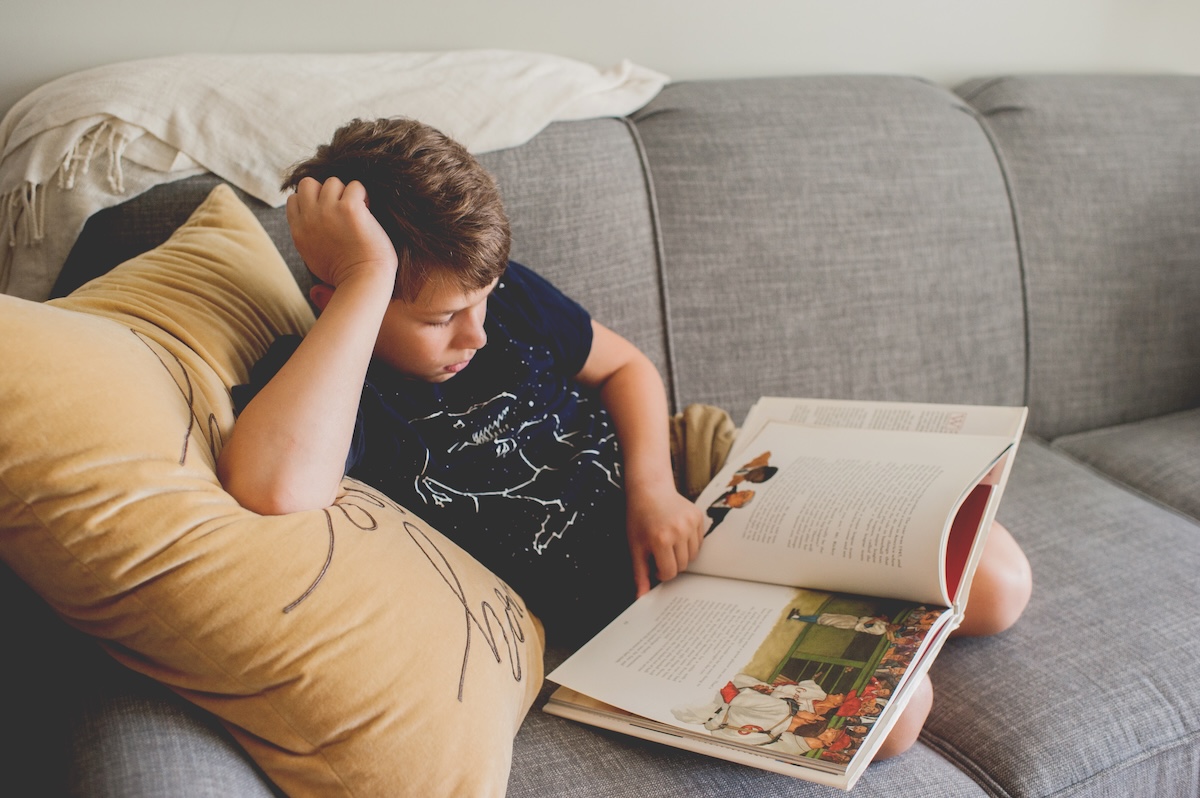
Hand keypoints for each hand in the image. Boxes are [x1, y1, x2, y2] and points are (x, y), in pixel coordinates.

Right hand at [286, 176, 397, 287]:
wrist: (362, 282)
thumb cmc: (345, 275)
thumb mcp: (313, 257)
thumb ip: (309, 236)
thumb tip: (313, 225)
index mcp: (298, 231)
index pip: (295, 199)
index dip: (312, 202)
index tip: (328, 214)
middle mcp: (309, 218)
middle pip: (308, 183)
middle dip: (325, 191)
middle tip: (342, 209)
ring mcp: (328, 211)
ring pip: (333, 182)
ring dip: (347, 194)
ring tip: (358, 212)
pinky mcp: (349, 208)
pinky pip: (356, 186)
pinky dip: (363, 196)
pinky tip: (368, 212)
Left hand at [626, 481, 705, 596]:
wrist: (649, 490)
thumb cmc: (639, 519)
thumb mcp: (634, 546)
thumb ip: (639, 573)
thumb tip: (641, 597)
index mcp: (661, 539)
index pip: (669, 572)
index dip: (660, 573)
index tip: (653, 564)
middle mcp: (678, 530)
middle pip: (682, 565)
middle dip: (670, 563)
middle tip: (658, 551)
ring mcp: (691, 522)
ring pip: (693, 555)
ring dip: (681, 554)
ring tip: (668, 542)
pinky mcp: (698, 516)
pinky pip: (699, 541)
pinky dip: (689, 542)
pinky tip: (677, 533)